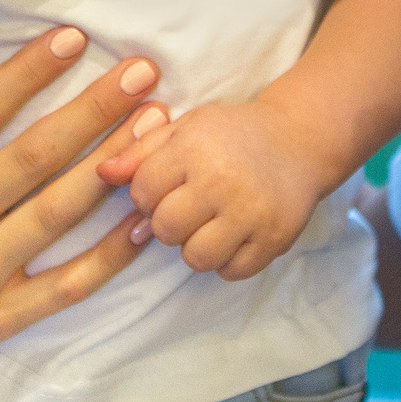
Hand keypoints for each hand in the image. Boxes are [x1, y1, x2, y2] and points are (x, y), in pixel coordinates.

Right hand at [0, 27, 161, 401]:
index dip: (27, 72)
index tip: (73, 37)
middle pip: (34, 158)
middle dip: (94, 109)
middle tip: (143, 70)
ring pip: (59, 214)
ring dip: (113, 165)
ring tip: (158, 124)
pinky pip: (68, 285)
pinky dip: (113, 254)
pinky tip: (146, 216)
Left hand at [95, 99, 337, 281]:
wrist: (299, 140)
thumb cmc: (232, 134)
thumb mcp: (186, 128)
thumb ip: (140, 151)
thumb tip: (101, 174)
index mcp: (194, 148)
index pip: (142, 192)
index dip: (148, 195)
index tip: (167, 187)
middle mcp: (221, 181)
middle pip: (165, 229)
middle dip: (169, 224)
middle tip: (188, 209)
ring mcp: (250, 214)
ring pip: (196, 257)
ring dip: (196, 247)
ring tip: (209, 226)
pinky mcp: (274, 239)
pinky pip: (231, 272)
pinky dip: (227, 261)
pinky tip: (234, 236)